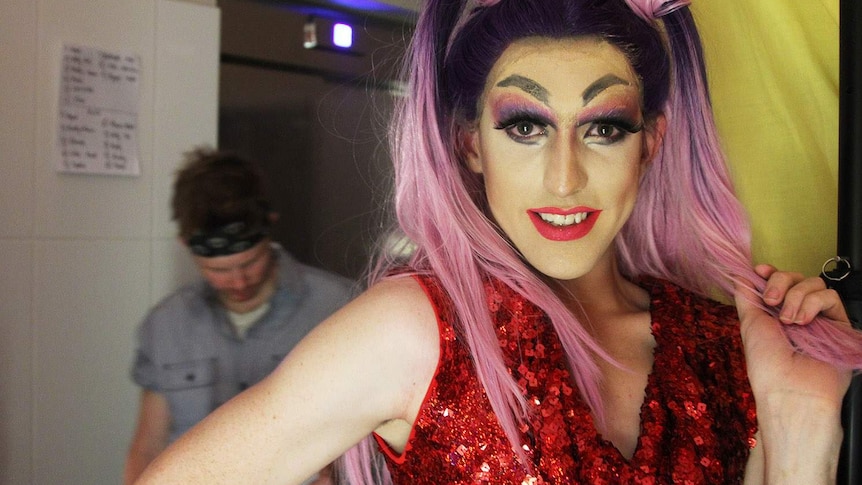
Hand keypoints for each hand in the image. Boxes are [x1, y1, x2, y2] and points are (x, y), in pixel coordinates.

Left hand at [735, 264, 850, 407]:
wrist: (791, 390)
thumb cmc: (768, 364)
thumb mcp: (749, 324)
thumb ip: (747, 296)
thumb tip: (740, 274)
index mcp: (775, 313)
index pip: (778, 281)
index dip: (771, 272)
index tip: (760, 271)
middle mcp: (798, 313)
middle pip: (795, 277)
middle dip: (780, 282)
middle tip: (772, 302)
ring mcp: (819, 318)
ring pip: (814, 283)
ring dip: (796, 296)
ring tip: (789, 321)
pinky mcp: (839, 325)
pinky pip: (830, 297)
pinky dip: (813, 303)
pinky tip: (804, 321)